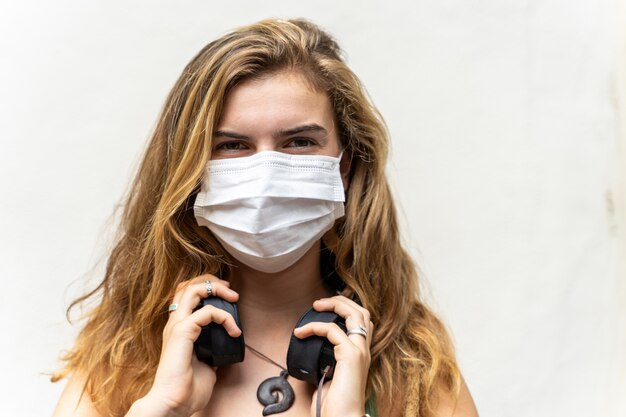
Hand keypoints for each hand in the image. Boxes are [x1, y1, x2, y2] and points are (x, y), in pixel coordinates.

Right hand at [142, 275, 240, 416]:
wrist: (174, 405)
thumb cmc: (187, 389)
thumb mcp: (206, 364)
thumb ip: (212, 351)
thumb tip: (225, 346)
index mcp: (178, 328)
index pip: (186, 295)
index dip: (206, 288)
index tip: (228, 295)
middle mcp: (174, 323)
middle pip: (188, 285)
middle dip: (212, 281)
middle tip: (230, 290)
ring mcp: (176, 327)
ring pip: (192, 290)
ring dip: (216, 290)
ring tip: (234, 298)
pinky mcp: (181, 333)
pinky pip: (206, 313)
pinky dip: (224, 317)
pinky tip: (234, 331)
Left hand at [293, 296, 373, 416]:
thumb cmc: (334, 404)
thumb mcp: (327, 376)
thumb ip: (325, 361)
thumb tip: (308, 350)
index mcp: (360, 353)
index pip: (362, 322)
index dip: (346, 309)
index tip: (324, 309)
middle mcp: (364, 350)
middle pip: (362, 312)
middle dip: (341, 301)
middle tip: (319, 303)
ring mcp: (360, 352)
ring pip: (356, 314)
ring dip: (334, 305)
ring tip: (315, 306)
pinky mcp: (351, 356)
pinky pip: (332, 330)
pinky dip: (315, 327)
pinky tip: (302, 333)